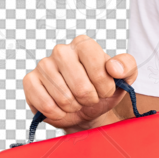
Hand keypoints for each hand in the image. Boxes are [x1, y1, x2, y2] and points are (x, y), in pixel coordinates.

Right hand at [22, 34, 137, 130]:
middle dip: (90, 98)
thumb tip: (113, 67)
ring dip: (74, 107)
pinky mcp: (30, 81)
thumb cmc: (104, 90)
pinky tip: (62, 108)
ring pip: (63, 97)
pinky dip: (58, 113)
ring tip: (77, 102)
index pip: (97, 65)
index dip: (104, 84)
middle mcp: (62, 51)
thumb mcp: (125, 78)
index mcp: (84, 45)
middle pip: (80, 85)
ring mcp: (43, 65)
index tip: (106, 89)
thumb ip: (127, 66)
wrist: (87, 109)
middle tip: (90, 98)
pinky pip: (45, 104)